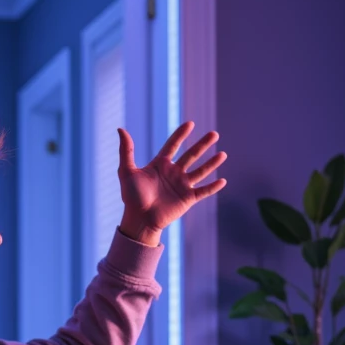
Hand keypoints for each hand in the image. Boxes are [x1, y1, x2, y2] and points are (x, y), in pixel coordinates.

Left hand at [116, 122, 226, 246]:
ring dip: (212, 163)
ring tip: (223, 154)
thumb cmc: (131, 197)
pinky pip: (203, 191)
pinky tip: (223, 180)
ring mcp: (182, 186)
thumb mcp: (127, 171)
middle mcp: (174, 173)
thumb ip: (126, 150)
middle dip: (203, 144)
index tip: (190, 124)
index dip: (181, 134)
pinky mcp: (188, 199)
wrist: (139, 219)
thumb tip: (120, 129)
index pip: (173, 145)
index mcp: (160, 164)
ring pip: (201, 171)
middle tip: (214, 134)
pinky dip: (213, 187)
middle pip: (191, 155)